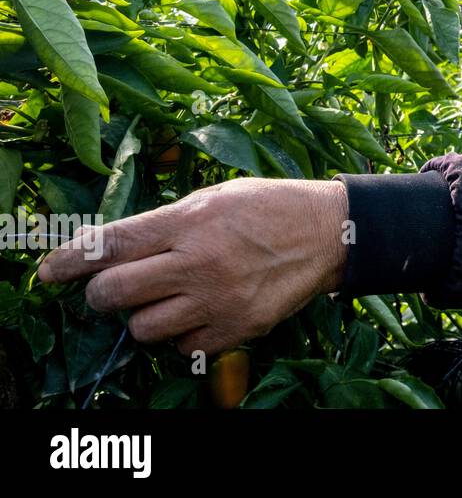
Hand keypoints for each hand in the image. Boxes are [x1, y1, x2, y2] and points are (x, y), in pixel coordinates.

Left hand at [37, 178, 349, 356]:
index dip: (71, 261)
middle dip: (104, 293)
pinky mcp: (238, 327)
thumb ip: (166, 222)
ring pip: (144, 328)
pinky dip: (183, 334)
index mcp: (191, 221)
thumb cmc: (270, 206)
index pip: (112, 245)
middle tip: (115, 287)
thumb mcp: (215, 197)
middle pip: (116, 293)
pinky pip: (184, 347)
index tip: (49, 272)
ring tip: (167, 299)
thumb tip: (116, 248)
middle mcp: (200, 262)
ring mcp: (219, 299)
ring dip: (145, 316)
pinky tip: (199, 312)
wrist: (330, 232)